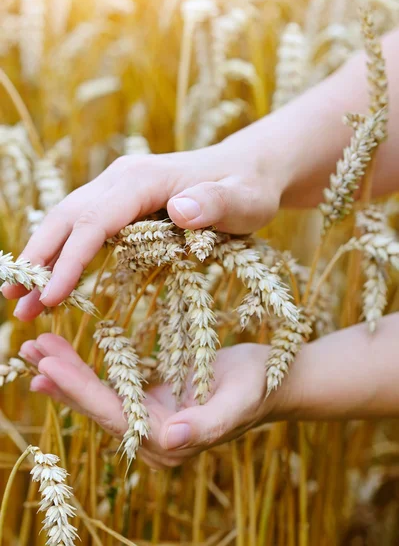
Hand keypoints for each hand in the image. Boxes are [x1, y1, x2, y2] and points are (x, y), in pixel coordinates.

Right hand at [3, 136, 286, 320]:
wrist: (249, 169)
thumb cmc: (248, 190)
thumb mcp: (244, 200)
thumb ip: (215, 203)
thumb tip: (178, 210)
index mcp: (144, 180)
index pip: (95, 222)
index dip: (69, 260)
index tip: (48, 298)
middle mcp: (122, 178)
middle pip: (67, 217)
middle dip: (38, 259)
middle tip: (12, 302)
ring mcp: (119, 186)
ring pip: (68, 219)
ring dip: (42, 256)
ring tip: (17, 297)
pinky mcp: (122, 199)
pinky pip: (83, 223)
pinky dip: (61, 250)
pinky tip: (50, 274)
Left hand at [18, 314, 398, 467]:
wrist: (275, 380)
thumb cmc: (262, 387)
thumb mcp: (240, 399)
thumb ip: (209, 423)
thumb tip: (171, 436)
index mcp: (172, 440)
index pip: (116, 416)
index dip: (81, 391)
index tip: (48, 365)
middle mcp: (154, 436)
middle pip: (99, 408)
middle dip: (63, 380)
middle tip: (29, 350)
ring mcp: (151, 418)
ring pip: (99, 398)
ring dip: (67, 374)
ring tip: (36, 348)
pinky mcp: (150, 400)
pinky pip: (110, 387)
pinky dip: (84, 371)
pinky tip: (61, 358)